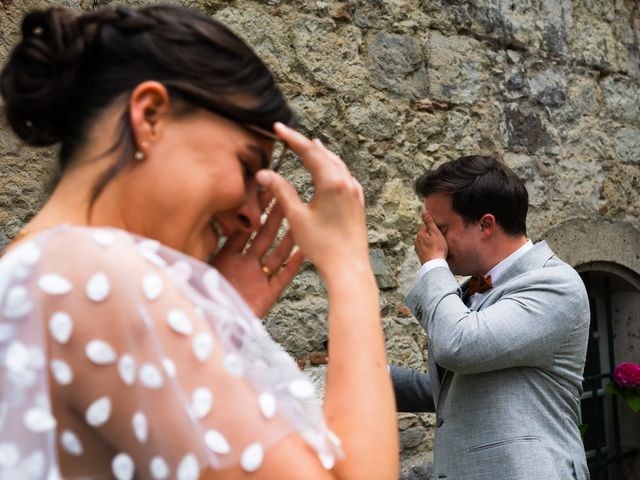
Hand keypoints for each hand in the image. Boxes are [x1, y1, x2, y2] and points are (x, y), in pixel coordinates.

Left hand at [210, 193, 303, 317]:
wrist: (206, 327)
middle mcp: (245, 266)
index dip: (253, 212)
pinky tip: (302, 252)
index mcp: (228, 257)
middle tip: (284, 197)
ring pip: (276, 254)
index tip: (262, 192)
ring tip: (298, 220)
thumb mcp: (199, 267)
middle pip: (263, 237)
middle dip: (274, 217)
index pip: (244, 230)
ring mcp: (257, 280)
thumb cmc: (198, 297)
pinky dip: (292, 266)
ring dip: (287, 238)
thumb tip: (206, 217)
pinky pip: (282, 278)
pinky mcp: (267, 296)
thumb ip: (205, 246)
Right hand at [255, 123, 367, 277]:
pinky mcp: (358, 202)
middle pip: (324, 154)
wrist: (349, 267)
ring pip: (337, 164)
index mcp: (332, 182)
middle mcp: (347, 183)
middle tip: (289, 134)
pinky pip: (345, 176)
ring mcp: (355, 192)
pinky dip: (333, 167)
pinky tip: (330, 171)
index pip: (309, 151)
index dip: (292, 138)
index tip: (278, 127)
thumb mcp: (296, 217)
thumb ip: (281, 191)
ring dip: (321, 153)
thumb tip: (263, 173)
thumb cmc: (322, 246)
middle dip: (305, 143)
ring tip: (311, 144)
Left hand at [414, 212, 447, 263]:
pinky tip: (434, 251)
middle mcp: (417, 240)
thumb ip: (429, 222)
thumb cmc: (437, 248)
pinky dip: (429, 248)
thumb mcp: (435, 233)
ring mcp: (417, 248)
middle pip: (425, 233)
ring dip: (430, 241)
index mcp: (420, 233)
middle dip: (431, 234)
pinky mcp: (420, 255)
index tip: (440, 230)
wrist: (434, 265)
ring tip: (438, 245)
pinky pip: (425, 248)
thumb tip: (424, 211)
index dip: (434, 227)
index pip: (426, 225)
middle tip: (440, 239)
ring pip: (424, 241)